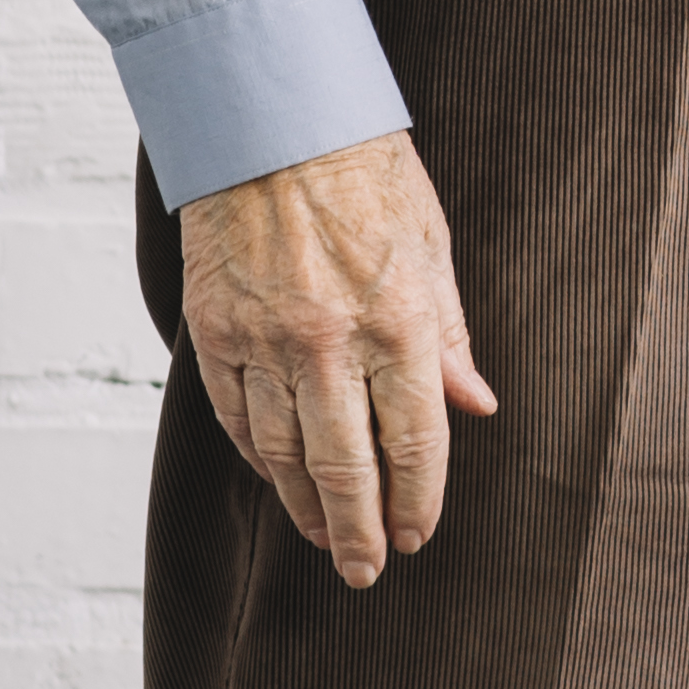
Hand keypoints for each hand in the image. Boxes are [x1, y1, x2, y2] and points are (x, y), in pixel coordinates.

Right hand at [176, 128, 496, 582]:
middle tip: (367, 571)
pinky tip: (277, 477)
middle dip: (360, 530)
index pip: (414, 441)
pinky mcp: (214, 332)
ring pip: (284, 454)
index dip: (419, 500)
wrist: (270, 117)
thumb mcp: (430, 243)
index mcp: (397, 320)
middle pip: (345, 466)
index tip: (418, 535)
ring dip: (305, 505)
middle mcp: (328, 342)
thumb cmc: (364, 171)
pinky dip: (258, 457)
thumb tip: (475, 405)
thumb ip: (450, 332)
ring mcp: (263, 341)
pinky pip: (236, 417)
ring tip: (325, 536)